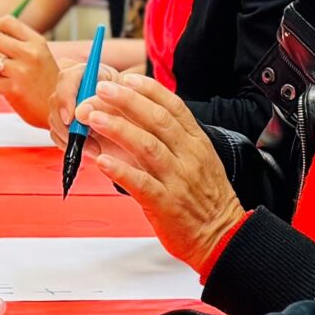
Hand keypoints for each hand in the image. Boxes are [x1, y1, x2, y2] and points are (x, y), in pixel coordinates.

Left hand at [0, 13, 63, 127]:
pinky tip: (6, 85)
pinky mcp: (13, 89)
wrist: (61, 108)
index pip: (8, 23)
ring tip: (0, 72)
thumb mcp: (40, 55)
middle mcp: (30, 54)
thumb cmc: (47, 82)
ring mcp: (21, 72)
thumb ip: (18, 43)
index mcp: (37, 42)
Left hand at [82, 72, 241, 268]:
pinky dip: (120, 170)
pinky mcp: (166, 203)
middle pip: (157, 120)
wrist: (223, 235)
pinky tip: (101, 161)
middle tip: (101, 89)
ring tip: (92, 118)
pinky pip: (141, 183)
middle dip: (127, 101)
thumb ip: (174, 141)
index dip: (149, 90)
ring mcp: (178, 180)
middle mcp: (189, 157)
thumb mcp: (198, 161)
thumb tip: (140, 119)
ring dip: (117, 129)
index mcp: (197, 143)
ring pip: (147, 146)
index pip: (174, 107)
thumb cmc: (205, 199)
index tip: (127, 78)